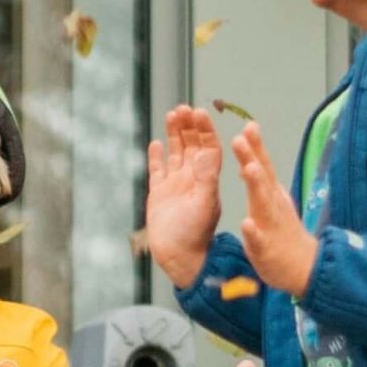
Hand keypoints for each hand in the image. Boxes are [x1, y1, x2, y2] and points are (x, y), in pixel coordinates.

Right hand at [144, 105, 224, 289]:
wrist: (178, 258)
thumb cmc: (195, 236)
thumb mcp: (204, 205)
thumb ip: (207, 178)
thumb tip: (209, 151)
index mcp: (208, 179)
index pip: (209, 148)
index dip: (205, 130)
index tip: (200, 112)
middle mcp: (193, 179)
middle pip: (193, 145)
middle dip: (189, 126)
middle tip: (184, 107)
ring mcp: (175, 185)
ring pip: (176, 152)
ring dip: (176, 133)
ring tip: (172, 113)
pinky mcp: (159, 195)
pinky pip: (158, 170)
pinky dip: (158, 156)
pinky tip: (157, 142)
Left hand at [233, 123, 316, 296]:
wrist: (303, 267)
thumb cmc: (283, 232)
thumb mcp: (272, 202)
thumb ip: (262, 181)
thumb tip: (251, 158)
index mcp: (271, 194)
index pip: (263, 166)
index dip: (256, 146)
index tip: (249, 124)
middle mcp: (272, 205)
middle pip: (261, 178)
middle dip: (251, 157)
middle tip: (240, 137)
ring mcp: (271, 225)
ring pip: (262, 204)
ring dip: (256, 186)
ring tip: (248, 169)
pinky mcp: (267, 248)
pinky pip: (259, 239)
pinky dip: (254, 232)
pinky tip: (246, 224)